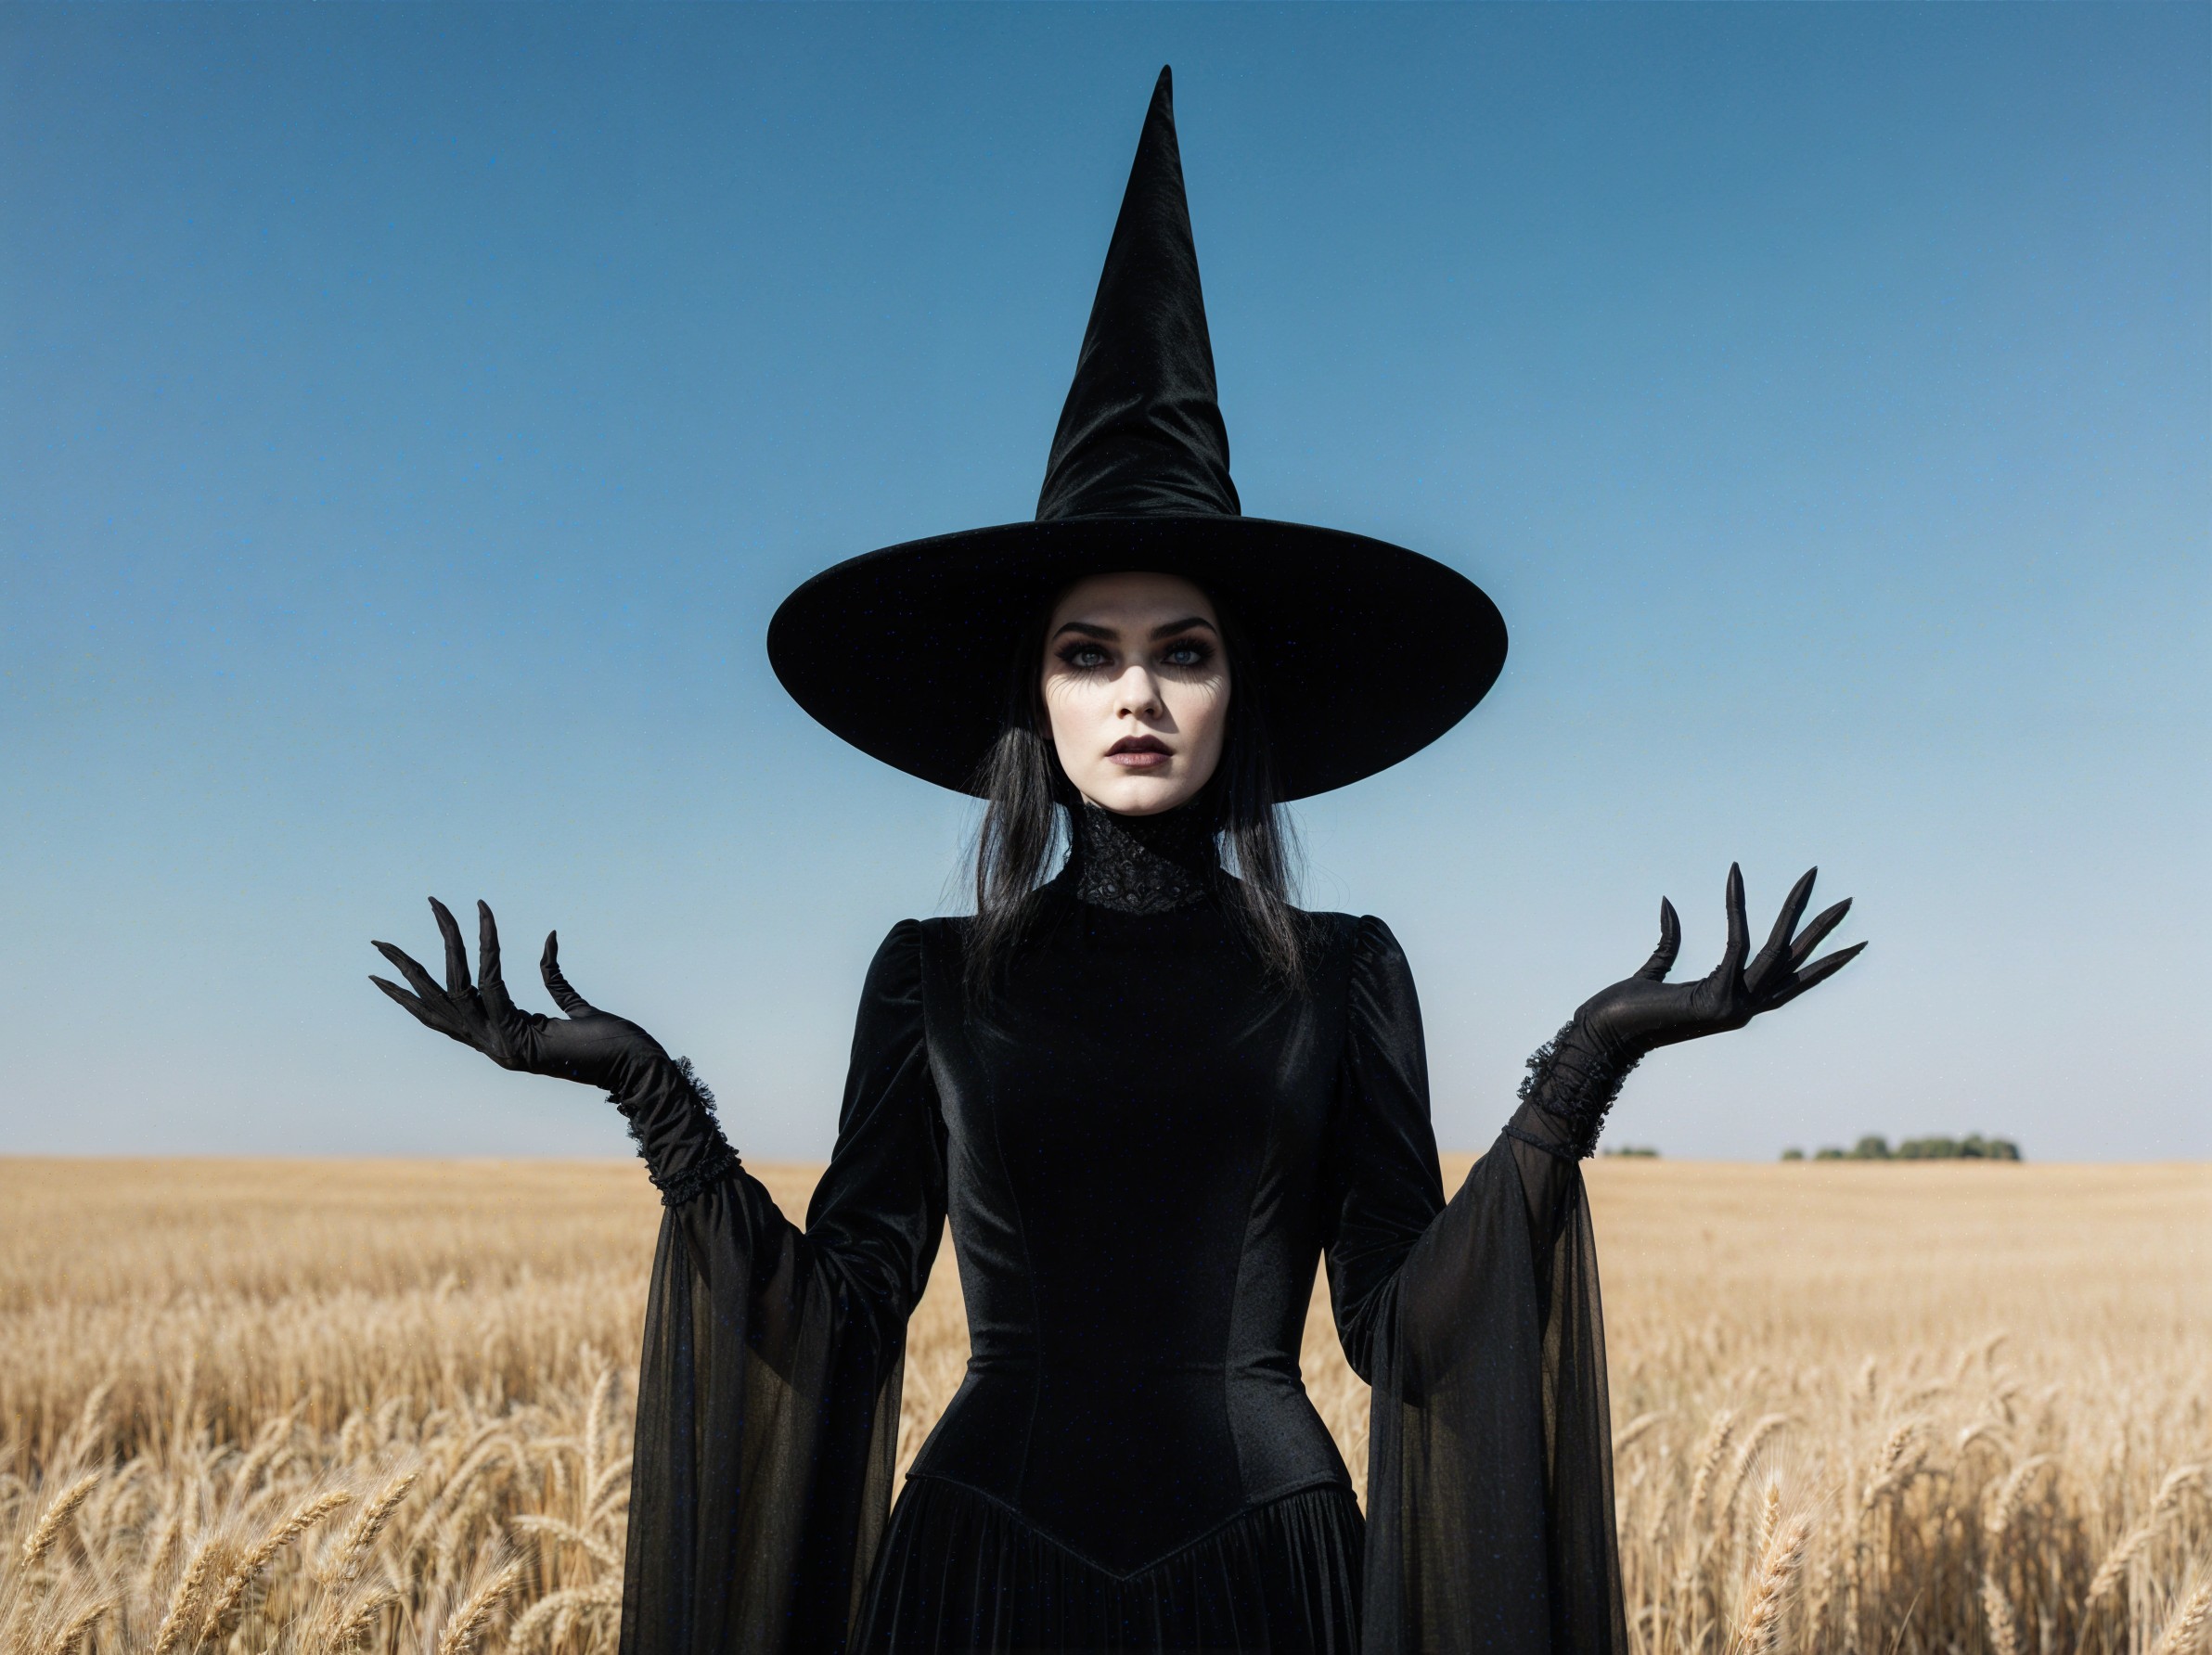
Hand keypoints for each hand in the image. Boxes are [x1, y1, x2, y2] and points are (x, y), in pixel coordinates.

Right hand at [370, 898, 668, 1092]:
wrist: (634, 1068)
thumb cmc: (612, 1042)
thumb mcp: (574, 1006)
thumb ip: (554, 977)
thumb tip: (546, 938)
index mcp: (499, 1040)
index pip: (442, 1017)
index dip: (409, 997)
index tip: (379, 976)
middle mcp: (492, 1045)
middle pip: (435, 1002)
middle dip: (405, 970)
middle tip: (376, 941)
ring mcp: (500, 1044)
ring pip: (457, 985)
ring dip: (447, 940)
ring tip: (436, 905)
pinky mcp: (516, 1035)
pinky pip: (493, 980)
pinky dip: (489, 942)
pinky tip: (485, 912)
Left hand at [1575, 865, 1863, 1060]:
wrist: (1605, 1033)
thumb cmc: (1625, 1006)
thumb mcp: (1656, 967)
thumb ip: (1669, 939)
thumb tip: (1669, 901)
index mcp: (1736, 1002)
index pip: (1791, 980)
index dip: (1824, 963)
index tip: (1855, 944)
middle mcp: (1744, 1006)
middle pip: (1794, 961)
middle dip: (1823, 929)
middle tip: (1850, 901)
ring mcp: (1735, 1004)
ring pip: (1776, 947)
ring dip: (1794, 908)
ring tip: (1811, 876)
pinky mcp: (1718, 994)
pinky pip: (1735, 939)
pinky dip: (1735, 904)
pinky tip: (1733, 873)